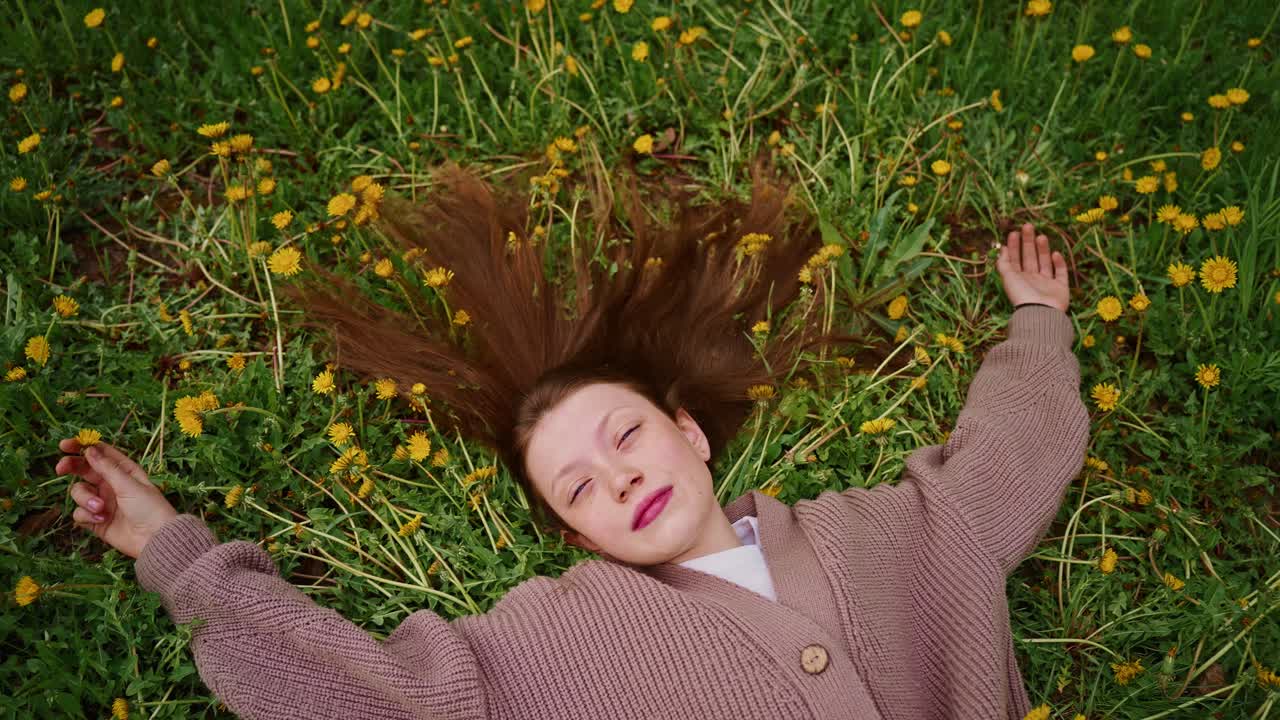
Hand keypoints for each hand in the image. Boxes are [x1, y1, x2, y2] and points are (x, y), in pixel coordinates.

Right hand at [58, 438, 178, 559]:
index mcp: (123, 471)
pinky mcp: (95, 519)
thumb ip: (107, 468)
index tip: (65, 445)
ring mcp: (102, 501)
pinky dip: (86, 515)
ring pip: (79, 492)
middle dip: (71, 467)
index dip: (82, 446)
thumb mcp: (129, 485)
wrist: (154, 540)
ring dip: (85, 498)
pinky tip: (101, 520)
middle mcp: (111, 484)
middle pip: (83, 469)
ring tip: (101, 508)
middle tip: (61, 468)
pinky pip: (79, 513)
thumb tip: (89, 450)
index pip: (100, 453)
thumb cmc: (150, 508)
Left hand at [995, 222, 1069, 312]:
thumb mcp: (1008, 278)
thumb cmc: (1022, 295)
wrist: (1041, 314)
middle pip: (1029, 258)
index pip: (1015, 259)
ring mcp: (1047, 284)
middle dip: (1028, 242)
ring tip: (1040, 236)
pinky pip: (1061, 273)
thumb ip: (1003, 263)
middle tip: (1028, 226)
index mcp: (1018, 279)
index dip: (1014, 246)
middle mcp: (1032, 280)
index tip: (1014, 232)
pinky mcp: (1061, 288)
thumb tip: (1001, 248)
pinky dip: (1059, 263)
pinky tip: (1055, 253)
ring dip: (1042, 249)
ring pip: (1044, 262)